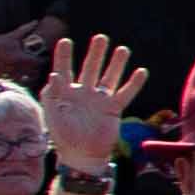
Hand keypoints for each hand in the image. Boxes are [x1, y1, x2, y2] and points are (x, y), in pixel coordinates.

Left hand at [38, 34, 144, 175]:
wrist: (82, 156)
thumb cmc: (63, 137)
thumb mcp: (53, 115)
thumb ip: (53, 95)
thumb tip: (54, 74)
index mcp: (65, 93)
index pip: (64, 69)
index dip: (64, 56)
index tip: (65, 41)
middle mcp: (83, 93)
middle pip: (91, 68)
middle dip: (96, 53)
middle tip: (101, 38)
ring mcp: (99, 100)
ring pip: (110, 77)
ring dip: (116, 63)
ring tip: (122, 49)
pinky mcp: (114, 109)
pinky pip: (126, 93)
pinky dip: (134, 83)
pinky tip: (141, 71)